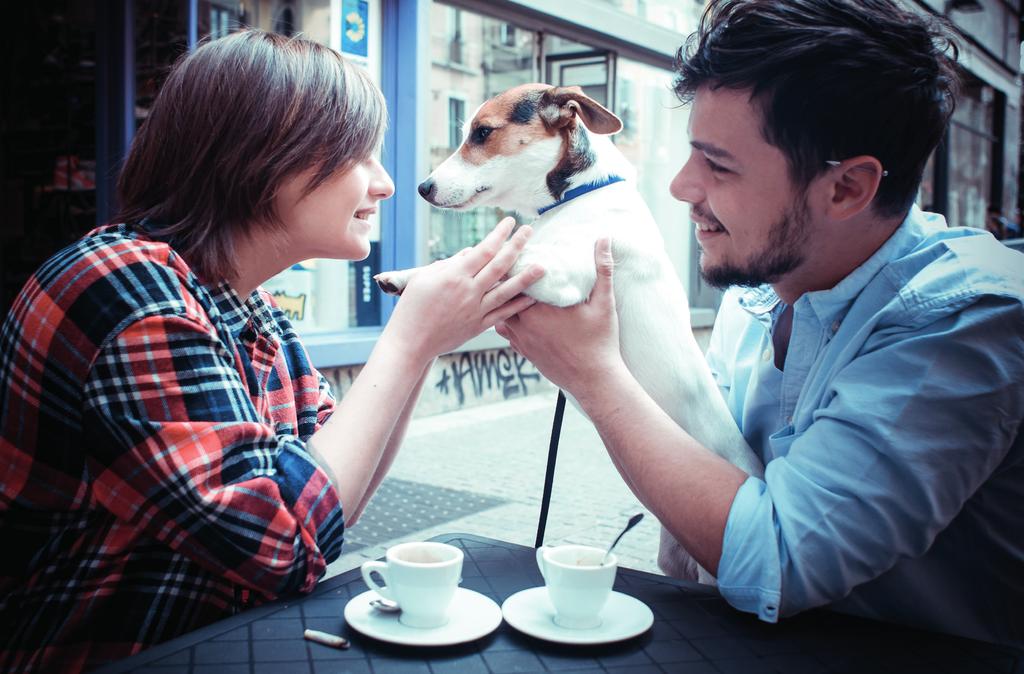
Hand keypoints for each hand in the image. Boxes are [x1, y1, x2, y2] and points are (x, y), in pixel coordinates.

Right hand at [384, 217, 543, 360]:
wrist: (410, 342)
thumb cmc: (412, 307)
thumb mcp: (424, 278)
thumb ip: (450, 264)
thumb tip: (472, 253)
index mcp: (453, 276)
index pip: (483, 249)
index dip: (499, 234)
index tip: (509, 222)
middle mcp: (468, 291)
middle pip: (499, 265)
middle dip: (516, 246)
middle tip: (530, 231)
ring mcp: (475, 310)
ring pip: (507, 291)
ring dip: (526, 277)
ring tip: (543, 266)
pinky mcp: (478, 326)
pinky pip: (504, 314)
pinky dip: (519, 306)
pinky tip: (533, 298)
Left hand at [496, 238, 623, 393]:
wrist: (594, 381)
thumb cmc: (600, 342)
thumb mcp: (604, 302)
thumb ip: (602, 268)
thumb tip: (604, 239)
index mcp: (541, 309)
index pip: (517, 280)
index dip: (515, 265)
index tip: (517, 253)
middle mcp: (526, 325)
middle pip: (503, 297)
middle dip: (505, 282)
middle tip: (507, 268)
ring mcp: (523, 341)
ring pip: (499, 316)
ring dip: (503, 303)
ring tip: (506, 290)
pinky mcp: (525, 354)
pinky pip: (506, 334)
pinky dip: (506, 322)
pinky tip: (512, 315)